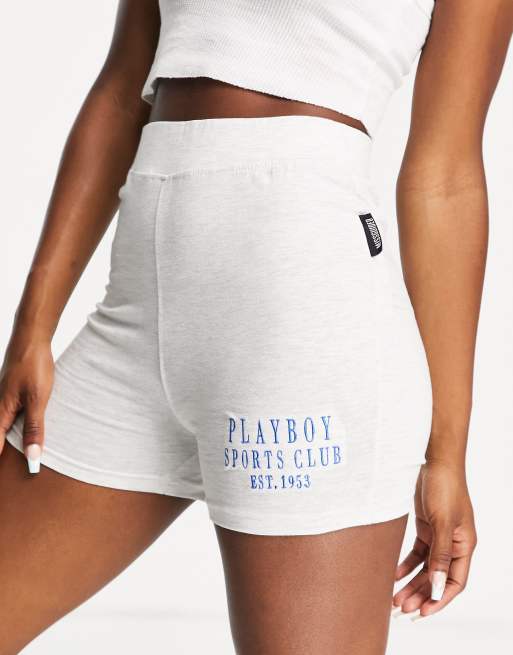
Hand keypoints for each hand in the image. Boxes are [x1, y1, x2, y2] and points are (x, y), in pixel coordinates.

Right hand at [0, 335, 53, 472]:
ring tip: (23, 457)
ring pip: (4, 428)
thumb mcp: (38, 400)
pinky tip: (23, 433)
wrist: (31, 338)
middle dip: (4, 454)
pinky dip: (14, 429)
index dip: (0, 463)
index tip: (4, 488)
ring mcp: (3, 400)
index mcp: (0, 413)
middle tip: (12, 476)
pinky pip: (9, 417)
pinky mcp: (11, 394)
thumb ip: (34, 428)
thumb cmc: (34, 366)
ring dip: (9, 442)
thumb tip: (33, 457)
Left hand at [392, 460, 476, 618]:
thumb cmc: (444, 487)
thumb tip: (438, 586)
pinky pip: (416, 553)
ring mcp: (439, 536)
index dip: (440, 599)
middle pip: (437, 578)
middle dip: (421, 594)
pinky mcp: (425, 527)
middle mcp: (453, 543)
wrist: (434, 461)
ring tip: (395, 598)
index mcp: (464, 545)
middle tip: (401, 608)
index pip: (454, 582)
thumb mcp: (442, 522)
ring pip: (425, 568)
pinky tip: (393, 574)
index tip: (422, 612)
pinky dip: (405, 564)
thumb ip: (440, 555)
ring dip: (412, 582)